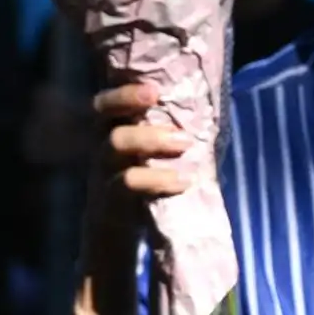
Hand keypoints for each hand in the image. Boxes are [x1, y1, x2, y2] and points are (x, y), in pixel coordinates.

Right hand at [89, 83, 191, 228]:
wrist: (122, 225)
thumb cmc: (149, 177)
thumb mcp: (155, 152)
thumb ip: (170, 132)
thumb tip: (211, 112)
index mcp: (113, 127)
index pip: (106, 101)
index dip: (125, 92)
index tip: (154, 90)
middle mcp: (102, 141)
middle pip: (103, 114)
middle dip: (133, 105)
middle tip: (167, 107)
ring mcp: (103, 168)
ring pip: (114, 144)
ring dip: (151, 139)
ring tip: (186, 144)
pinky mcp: (110, 195)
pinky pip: (127, 182)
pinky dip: (158, 180)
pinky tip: (184, 181)